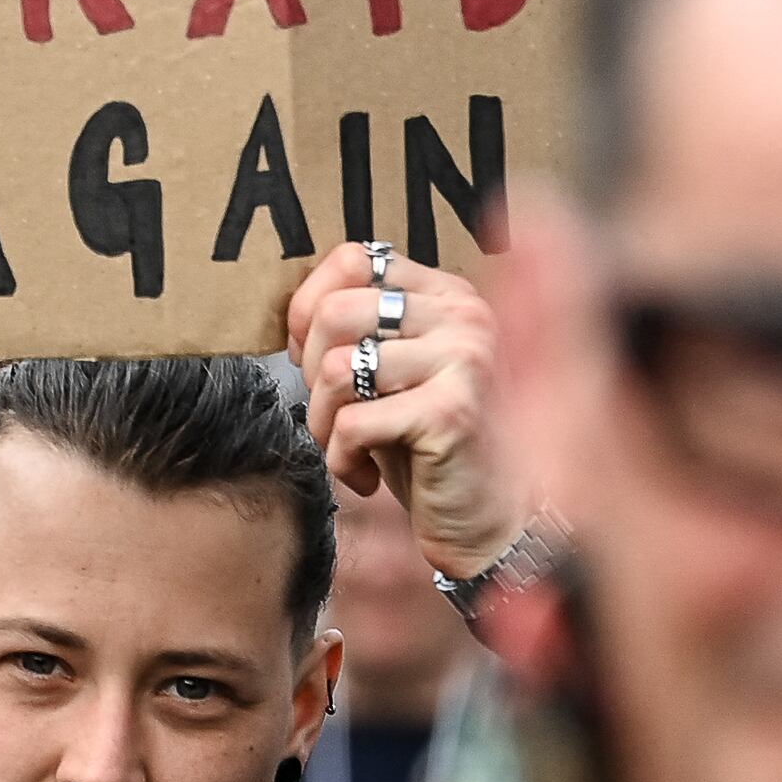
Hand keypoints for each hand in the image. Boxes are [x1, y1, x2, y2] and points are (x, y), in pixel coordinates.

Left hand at [287, 242, 511, 582]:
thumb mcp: (395, 376)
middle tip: (328, 417)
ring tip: (345, 450)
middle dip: (309, 372)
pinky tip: (364, 479)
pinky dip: (340, 460)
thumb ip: (361, 331)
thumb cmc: (431, 450)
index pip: (354, 259)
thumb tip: (293, 315)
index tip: (310, 359)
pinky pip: (352, 422)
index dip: (309, 307)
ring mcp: (465, 359)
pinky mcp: (453, 411)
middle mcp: (465, 315)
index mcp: (450, 294)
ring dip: (321, 422)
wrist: (488, 523)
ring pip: (337, 368)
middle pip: (336, 311)